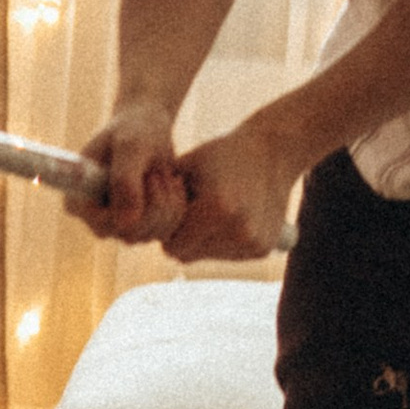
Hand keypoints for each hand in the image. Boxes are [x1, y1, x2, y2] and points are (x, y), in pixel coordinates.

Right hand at [75, 99, 188, 245]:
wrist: (149, 127)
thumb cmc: (133, 129)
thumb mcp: (130, 147)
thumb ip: (124, 181)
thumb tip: (127, 223)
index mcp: (79, 202)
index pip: (103, 226)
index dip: (131, 207)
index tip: (147, 176)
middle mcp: (97, 220)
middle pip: (130, 234)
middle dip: (154, 203)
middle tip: (157, 172)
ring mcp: (120, 227)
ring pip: (150, 235)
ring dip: (166, 202)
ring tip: (163, 174)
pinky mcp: (142, 227)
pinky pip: (166, 232)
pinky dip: (176, 206)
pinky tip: (172, 183)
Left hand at [166, 112, 304, 263]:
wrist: (275, 151)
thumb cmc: (221, 154)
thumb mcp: (184, 168)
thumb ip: (157, 200)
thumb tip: (134, 228)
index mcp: (216, 209)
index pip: (171, 246)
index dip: (167, 229)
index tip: (175, 209)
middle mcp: (238, 230)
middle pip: (188, 255)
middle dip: (184, 237)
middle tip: (193, 211)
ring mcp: (254, 242)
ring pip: (208, 257)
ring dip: (203, 241)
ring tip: (214, 210)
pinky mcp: (264, 248)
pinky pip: (228, 255)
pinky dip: (223, 242)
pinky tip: (232, 217)